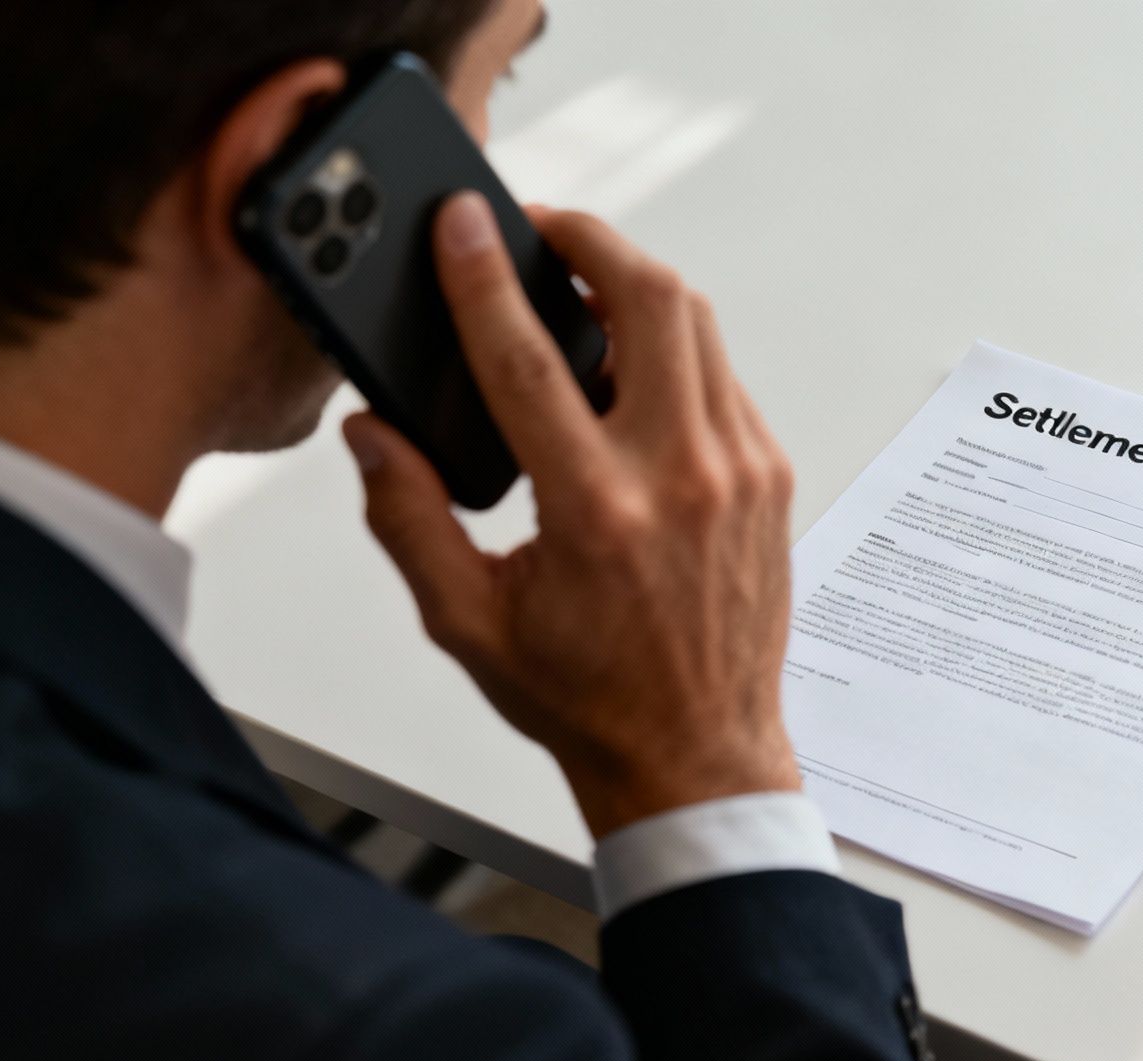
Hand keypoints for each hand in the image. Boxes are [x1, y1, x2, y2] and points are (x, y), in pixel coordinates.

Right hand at [341, 192, 799, 838]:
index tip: (461, 225)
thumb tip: (374, 433)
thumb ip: (408, 519)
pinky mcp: (769, 476)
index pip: (531, 359)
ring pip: (697, 324)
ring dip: (633, 284)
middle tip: (536, 228)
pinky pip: (720, 375)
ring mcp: (739, 472)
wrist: (696, 753)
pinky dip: (673, 348)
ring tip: (575, 287)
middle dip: (588, 238)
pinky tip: (626, 368)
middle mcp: (681, 478)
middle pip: (648, 299)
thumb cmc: (592, 699)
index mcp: (598, 513)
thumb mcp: (468, 623)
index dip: (484, 279)